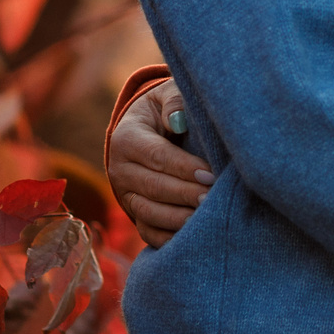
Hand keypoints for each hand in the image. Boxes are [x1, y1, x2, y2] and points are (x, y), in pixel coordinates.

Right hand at [108, 81, 213, 249]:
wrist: (147, 131)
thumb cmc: (166, 111)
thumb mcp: (167, 96)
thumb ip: (174, 102)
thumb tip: (178, 120)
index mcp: (126, 138)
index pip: (157, 156)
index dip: (184, 168)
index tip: (211, 174)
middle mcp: (119, 170)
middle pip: (154, 188)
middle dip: (186, 195)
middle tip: (214, 199)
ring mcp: (124, 195)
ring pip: (149, 213)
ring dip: (178, 219)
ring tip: (205, 219)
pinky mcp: (133, 213)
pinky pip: (148, 231)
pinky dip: (168, 238)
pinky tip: (192, 237)